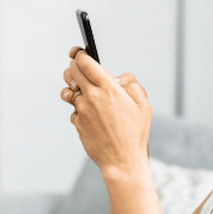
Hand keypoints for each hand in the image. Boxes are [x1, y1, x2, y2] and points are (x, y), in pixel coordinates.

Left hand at [61, 47, 151, 178]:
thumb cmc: (135, 133)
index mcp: (109, 88)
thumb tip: (117, 77)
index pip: (86, 63)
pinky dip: (79, 109)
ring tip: (78, 89)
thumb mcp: (143, 105)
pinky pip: (74, 110)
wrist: (122, 160)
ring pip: (69, 91)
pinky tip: (88, 114)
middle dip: (73, 67)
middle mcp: (92, 97)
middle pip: (72, 72)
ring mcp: (82, 110)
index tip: (78, 52)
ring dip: (72, 88)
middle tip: (77, 67)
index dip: (80, 54)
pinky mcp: (77, 123)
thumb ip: (131, 84)